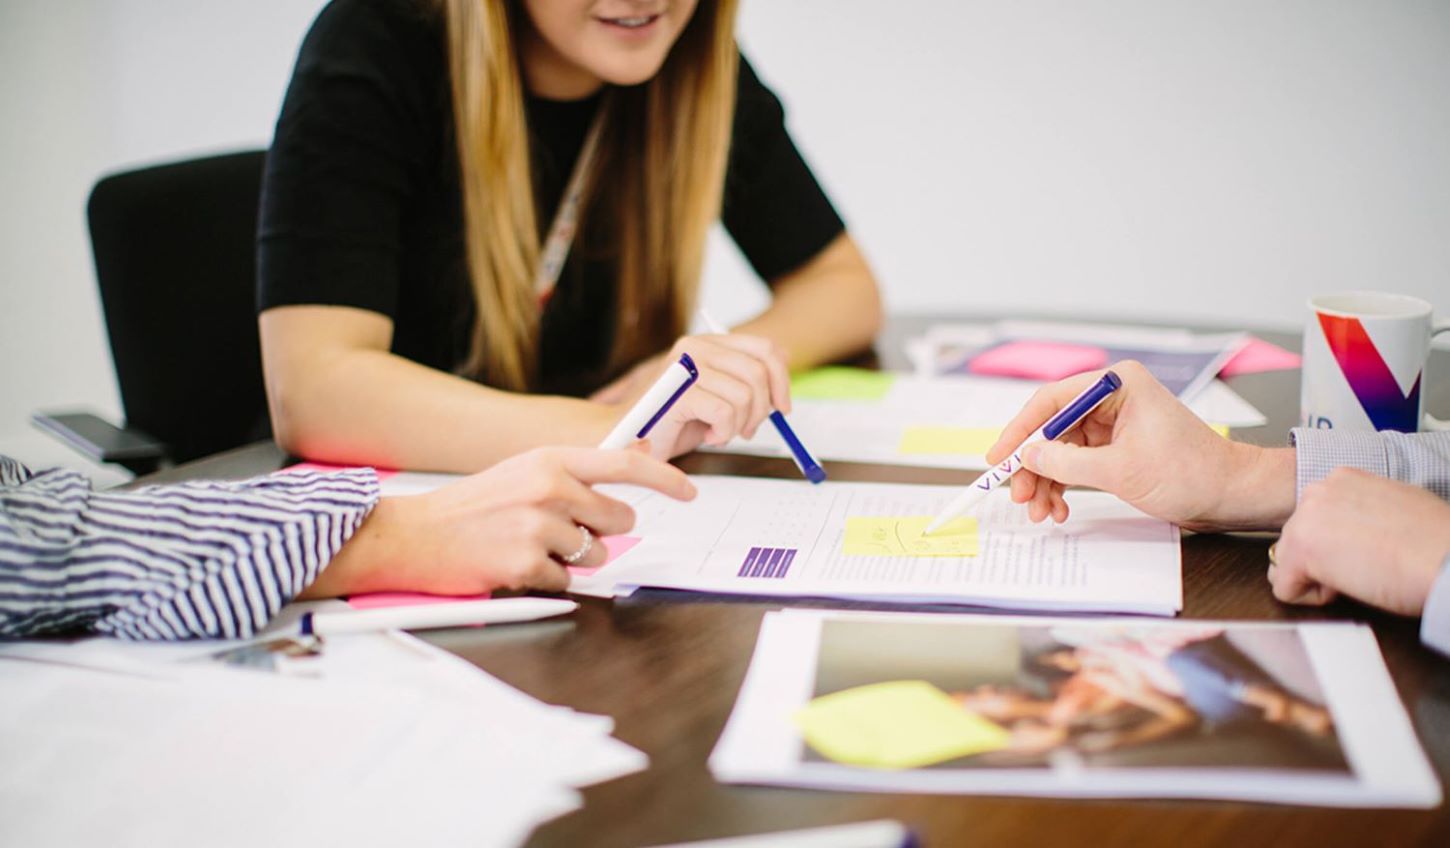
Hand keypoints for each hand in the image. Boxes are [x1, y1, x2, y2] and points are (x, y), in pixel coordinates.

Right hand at [301, 445, 695, 596]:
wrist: (414, 534)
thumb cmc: (473, 507)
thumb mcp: (523, 473)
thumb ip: (572, 475)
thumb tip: (627, 480)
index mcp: (550, 460)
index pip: (624, 464)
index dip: (664, 478)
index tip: (690, 490)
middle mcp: (548, 487)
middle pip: (617, 520)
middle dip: (602, 533)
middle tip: (562, 531)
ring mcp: (538, 526)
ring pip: (594, 555)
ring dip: (571, 559)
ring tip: (529, 545)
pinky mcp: (526, 562)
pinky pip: (565, 581)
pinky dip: (545, 579)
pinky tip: (513, 563)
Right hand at [602, 332, 790, 459]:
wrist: (627, 440)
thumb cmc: (671, 422)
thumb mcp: (716, 395)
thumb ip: (744, 376)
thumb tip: (785, 360)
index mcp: (708, 343)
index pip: (765, 349)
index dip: (782, 380)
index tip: (782, 408)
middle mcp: (696, 347)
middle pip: (760, 372)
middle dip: (762, 409)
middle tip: (746, 430)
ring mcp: (685, 367)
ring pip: (745, 395)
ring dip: (739, 425)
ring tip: (720, 433)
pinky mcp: (679, 392)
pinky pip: (725, 413)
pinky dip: (724, 432)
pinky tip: (708, 436)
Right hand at [986, 361, 1295, 530]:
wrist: (1229, 495)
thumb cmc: (1189, 472)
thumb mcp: (1120, 470)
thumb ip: (1068, 462)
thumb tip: (1027, 456)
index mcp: (1116, 385)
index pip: (1052, 401)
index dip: (1020, 430)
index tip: (999, 457)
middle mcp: (1111, 398)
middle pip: (1052, 429)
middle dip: (1034, 466)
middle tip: (1019, 495)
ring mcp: (1113, 424)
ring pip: (1060, 450)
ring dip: (1046, 482)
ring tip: (1039, 511)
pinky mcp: (1115, 448)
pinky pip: (1076, 464)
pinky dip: (1064, 486)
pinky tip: (1057, 509)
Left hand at [1270, 468, 1449, 614]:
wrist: (1447, 559)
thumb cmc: (1435, 541)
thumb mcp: (1394, 507)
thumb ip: (1361, 511)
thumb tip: (1352, 530)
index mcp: (1342, 479)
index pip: (1315, 518)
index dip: (1340, 543)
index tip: (1369, 548)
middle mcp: (1317, 492)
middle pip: (1297, 539)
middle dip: (1325, 560)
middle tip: (1367, 564)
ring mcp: (1303, 519)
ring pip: (1287, 563)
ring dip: (1319, 577)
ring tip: (1362, 573)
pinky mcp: (1298, 551)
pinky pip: (1285, 589)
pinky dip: (1313, 599)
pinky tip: (1349, 587)